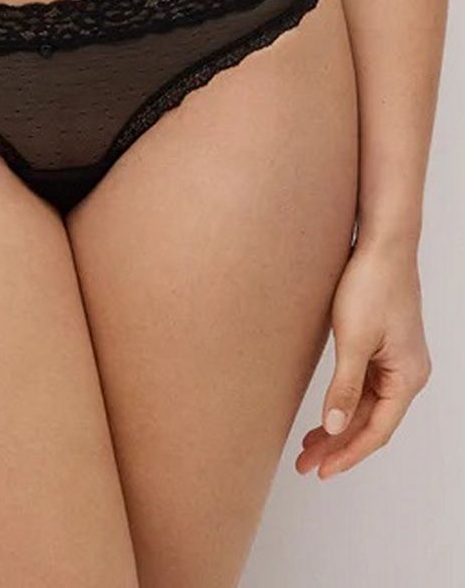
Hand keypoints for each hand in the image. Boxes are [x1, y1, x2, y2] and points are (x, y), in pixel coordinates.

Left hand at [296, 239, 431, 478]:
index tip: (321, 470)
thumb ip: (344, 388)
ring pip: (367, 405)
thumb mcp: (353, 340)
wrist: (381, 244)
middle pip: (372, 421)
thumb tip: (333, 427)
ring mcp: (397, 359)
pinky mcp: (384, 345)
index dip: (347, 453)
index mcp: (407, 377)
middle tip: (306, 463)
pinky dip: (345, 401)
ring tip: (309, 444)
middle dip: (338, 444)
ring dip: (339, 424)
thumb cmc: (372, 285)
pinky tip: (326, 410)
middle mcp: (408, 373)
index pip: (377, 431)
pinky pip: (366, 385)